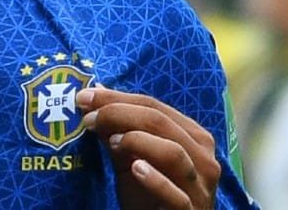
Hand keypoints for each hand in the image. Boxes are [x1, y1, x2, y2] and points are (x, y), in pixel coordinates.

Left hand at [76, 86, 219, 208]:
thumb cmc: (148, 194)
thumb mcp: (129, 159)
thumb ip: (117, 130)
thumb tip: (95, 94)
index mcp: (193, 138)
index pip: (155, 106)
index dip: (117, 98)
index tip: (84, 97)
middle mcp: (203, 158)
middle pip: (162, 123)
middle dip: (120, 113)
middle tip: (89, 118)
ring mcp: (200, 187)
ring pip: (174, 153)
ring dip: (137, 140)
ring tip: (111, 141)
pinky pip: (177, 195)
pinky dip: (155, 179)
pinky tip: (135, 168)